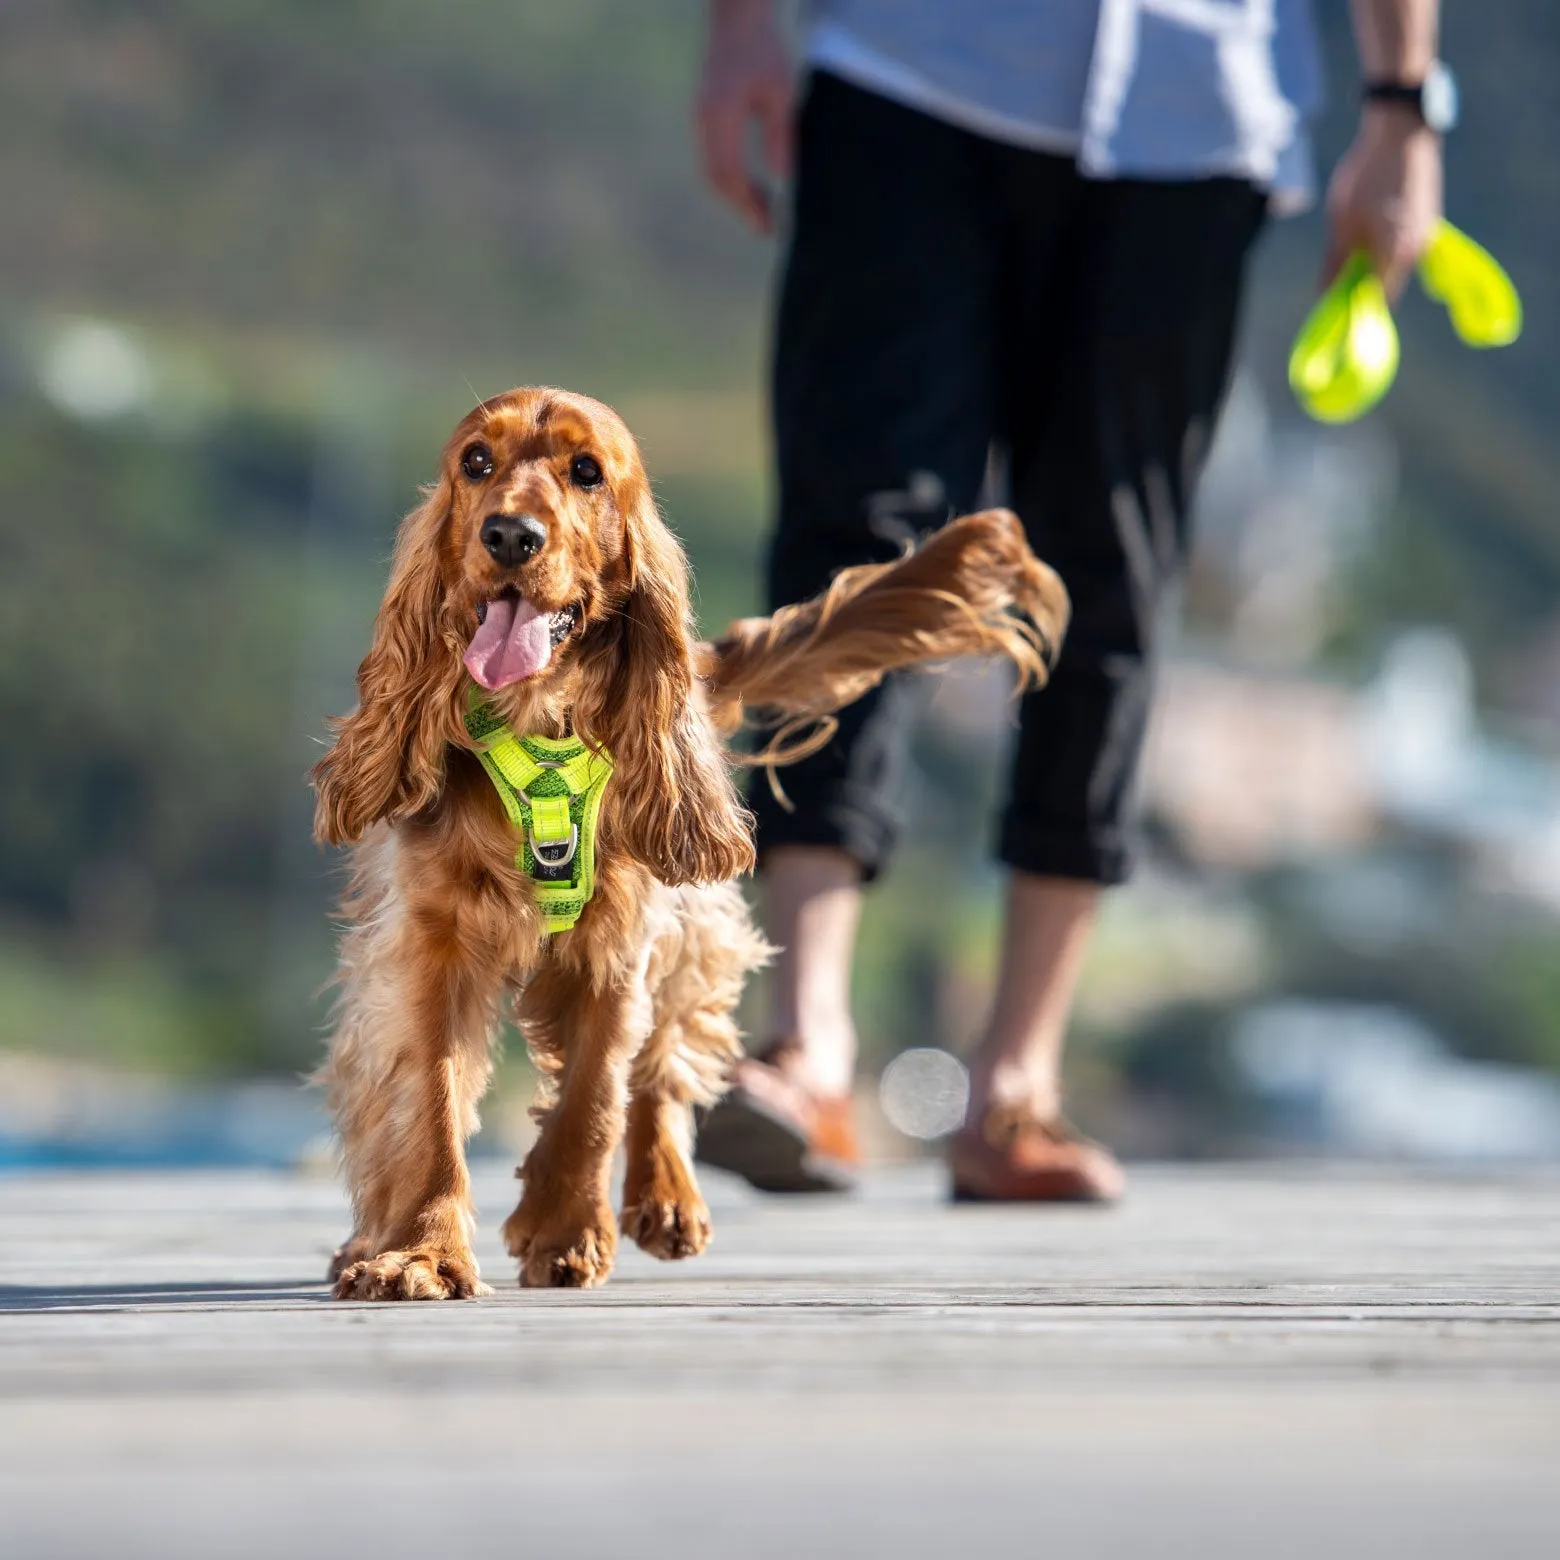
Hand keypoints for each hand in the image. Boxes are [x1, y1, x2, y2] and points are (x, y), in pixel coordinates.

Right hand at [696, 0, 793, 233]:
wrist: (737, 16)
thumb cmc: (763, 48)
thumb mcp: (781, 92)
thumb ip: (779, 136)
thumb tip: (781, 180)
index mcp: (720, 116)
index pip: (731, 174)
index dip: (749, 203)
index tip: (768, 224)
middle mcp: (704, 121)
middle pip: (717, 178)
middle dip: (741, 205)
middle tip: (765, 228)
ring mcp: (701, 118)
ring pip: (712, 170)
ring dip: (735, 194)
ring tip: (761, 212)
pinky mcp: (705, 115)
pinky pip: (713, 156)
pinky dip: (731, 177)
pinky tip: (750, 185)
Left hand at [1323, 106, 1443, 298]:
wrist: (1402, 128)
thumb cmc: (1367, 175)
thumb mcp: (1341, 222)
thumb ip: (1335, 262)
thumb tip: (1325, 295)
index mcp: (1396, 256)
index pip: (1376, 300)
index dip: (1354, 308)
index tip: (1332, 308)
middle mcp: (1417, 250)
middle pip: (1386, 284)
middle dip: (1360, 286)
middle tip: (1334, 276)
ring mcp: (1426, 232)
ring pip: (1393, 263)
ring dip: (1370, 263)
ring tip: (1347, 244)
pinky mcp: (1427, 217)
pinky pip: (1401, 245)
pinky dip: (1381, 247)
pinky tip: (1364, 228)